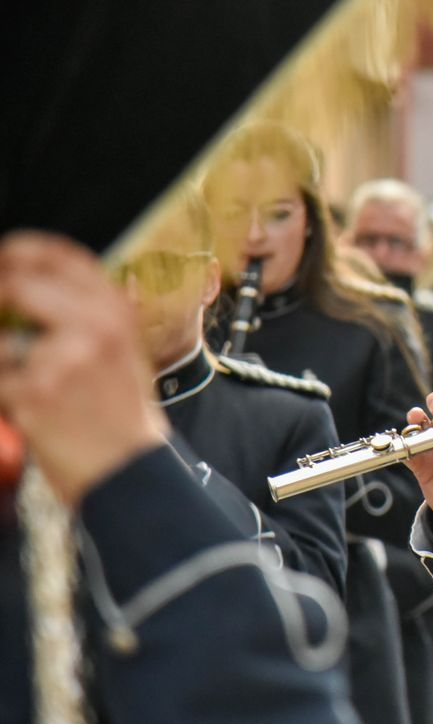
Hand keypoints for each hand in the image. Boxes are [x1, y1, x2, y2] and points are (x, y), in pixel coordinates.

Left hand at [0, 231, 169, 505]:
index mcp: (116, 309)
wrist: (130, 469)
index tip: (2, 264)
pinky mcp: (33, 392)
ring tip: (20, 376)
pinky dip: (3, 391)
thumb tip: (19, 286)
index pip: (55, 255)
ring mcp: (62, 358)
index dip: (16, 253)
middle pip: (16, 285)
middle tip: (1, 324)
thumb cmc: (119, 411)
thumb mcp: (119, 348)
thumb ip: (81, 312)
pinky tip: (23, 405)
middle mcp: (94, 326)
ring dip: (2, 357)